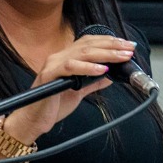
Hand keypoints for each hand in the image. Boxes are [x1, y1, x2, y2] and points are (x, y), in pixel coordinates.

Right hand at [4, 34, 137, 142]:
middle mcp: (59, 57)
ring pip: (81, 53)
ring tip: (121, 57)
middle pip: (88, 44)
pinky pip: (70, 67)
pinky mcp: (49, 75)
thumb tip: (112, 75)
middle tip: (129, 48)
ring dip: (105, 54)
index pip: (89, 42)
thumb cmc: (53, 105)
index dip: (109, 41)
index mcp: (66, 58)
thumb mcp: (79, 91)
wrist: (33, 120)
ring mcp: (53, 65)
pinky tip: (101, 69)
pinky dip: (87, 67)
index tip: (127, 45)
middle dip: (112, 46)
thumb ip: (93, 82)